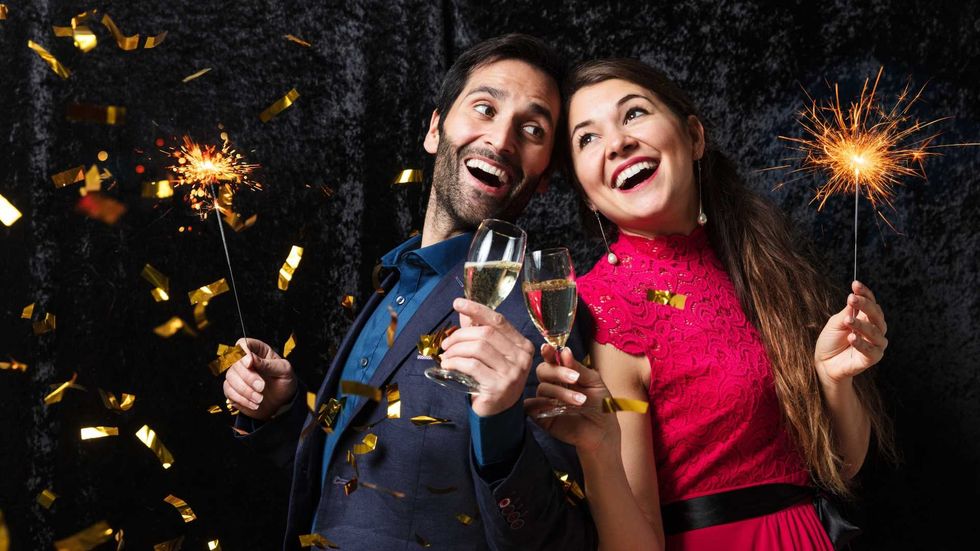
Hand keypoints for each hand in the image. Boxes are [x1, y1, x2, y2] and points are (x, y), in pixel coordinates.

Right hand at [223, 338, 297, 420]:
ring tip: (260, 398)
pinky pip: (229, 391)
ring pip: (230, 377)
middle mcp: (245, 362)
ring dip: (245, 390)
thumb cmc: (284, 382)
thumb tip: (252, 358)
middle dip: (248, 377)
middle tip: (261, 387)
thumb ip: (269, 364)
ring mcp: (238, 375)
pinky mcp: (233, 389)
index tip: (250, 363)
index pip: (243, 344)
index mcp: (259, 352)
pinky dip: (241, 399)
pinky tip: (254, 404)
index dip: (243, 352)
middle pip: (235, 362)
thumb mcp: (284, 371)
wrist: (282, 403)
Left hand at [440, 298, 535, 416]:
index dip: (477, 309)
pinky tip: (447, 365)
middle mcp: (522, 357)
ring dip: (455, 349)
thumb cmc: (492, 380)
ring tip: (445, 356)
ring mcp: (513, 373)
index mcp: (522, 345)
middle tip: (445, 344)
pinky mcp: (499, 386)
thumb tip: (464, 312)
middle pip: (485, 333)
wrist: (498, 414)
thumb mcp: (489, 355)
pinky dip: (455, 362)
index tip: (457, 303)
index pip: (498, 320)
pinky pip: (472, 365)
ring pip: (478, 348)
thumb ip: (479, 333)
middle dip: (460, 335)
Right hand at [525, 345, 619, 453]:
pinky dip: (541, 403)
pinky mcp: (541, 416)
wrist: (603, 431)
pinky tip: (555, 406)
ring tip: (581, 400)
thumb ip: (578, 367)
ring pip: (542, 388)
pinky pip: (531, 406)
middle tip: (575, 378)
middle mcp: (553, 385)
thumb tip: (564, 351)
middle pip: (542, 370)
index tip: (548, 348)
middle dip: (558, 372)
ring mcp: (546, 401)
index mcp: (564, 374)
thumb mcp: (594, 381)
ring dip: (561, 392)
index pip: (551, 360)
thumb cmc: (600, 405)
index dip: (548, 353)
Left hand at [815, 280, 888, 386]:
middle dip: (865, 304)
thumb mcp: (836, 323)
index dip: (865, 293)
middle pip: (876, 314)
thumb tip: (854, 295)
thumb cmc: (831, 341)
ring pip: (874, 331)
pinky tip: (851, 337)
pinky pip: (871, 350)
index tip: (855, 284)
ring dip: (861, 324)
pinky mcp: (873, 358)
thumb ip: (847, 312)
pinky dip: (861, 343)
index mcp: (866, 318)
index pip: (871, 302)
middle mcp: (875, 329)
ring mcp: (875, 343)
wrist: (824, 363)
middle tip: (852, 298)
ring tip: (848, 320)